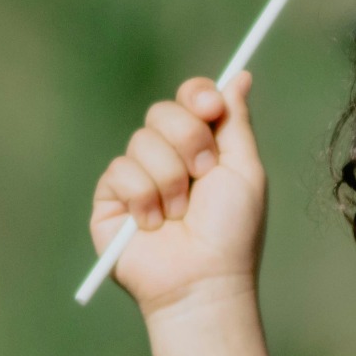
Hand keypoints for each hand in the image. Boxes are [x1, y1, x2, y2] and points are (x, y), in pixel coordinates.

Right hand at [90, 74, 266, 313]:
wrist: (202, 279)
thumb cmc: (232, 232)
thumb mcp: (245, 171)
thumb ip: (236, 122)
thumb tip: (240, 76)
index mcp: (202, 146)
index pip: (190, 98)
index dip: (197, 95)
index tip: (210, 107)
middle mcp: (168, 156)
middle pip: (163, 110)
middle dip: (190, 142)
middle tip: (204, 175)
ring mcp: (137, 175)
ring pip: (142, 141)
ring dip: (171, 180)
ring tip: (179, 214)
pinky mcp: (109, 198)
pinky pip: (119, 170)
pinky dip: (144, 198)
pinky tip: (152, 225)